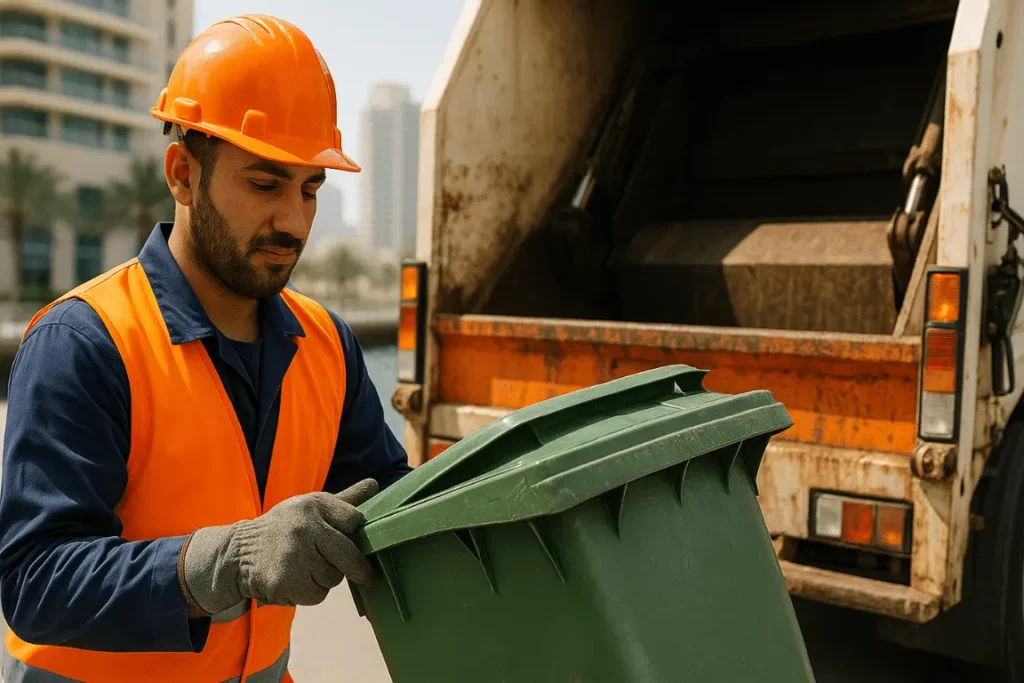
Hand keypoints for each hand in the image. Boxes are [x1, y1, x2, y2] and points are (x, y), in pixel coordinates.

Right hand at [181, 479, 377, 615]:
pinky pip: (317, 595)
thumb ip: (345, 500)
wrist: (239, 552)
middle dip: (357, 568)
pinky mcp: (285, 582)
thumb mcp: (311, 507)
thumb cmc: (286, 527)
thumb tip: (375, 484)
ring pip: (333, 578)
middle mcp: (303, 528)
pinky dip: (311, 592)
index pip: (354, 520)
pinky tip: (295, 580)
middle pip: (349, 555)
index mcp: (312, 505)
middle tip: (365, 575)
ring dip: (326, 578)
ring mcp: (293, 556)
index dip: (356, 532)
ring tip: (306, 567)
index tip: (352, 538)